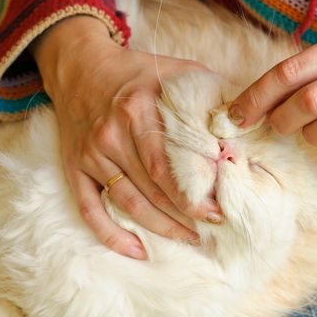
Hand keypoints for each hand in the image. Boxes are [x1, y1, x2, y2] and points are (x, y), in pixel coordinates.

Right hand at [32, 16, 217, 258]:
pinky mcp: (75, 166)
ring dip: (159, 227)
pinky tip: (136, 249)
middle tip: (210, 230)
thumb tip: (242, 119)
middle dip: (184, 216)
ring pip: (127, 202)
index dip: (194, 195)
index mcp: (138, 111)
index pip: (169, 166)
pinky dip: (110, 233)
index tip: (218, 210)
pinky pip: (89, 208)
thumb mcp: (174, 71)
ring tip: (186, 238)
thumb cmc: (135, 72)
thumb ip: (207, 91)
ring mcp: (91, 154)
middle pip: (151, 189)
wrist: (80, 67)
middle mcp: (111, 135)